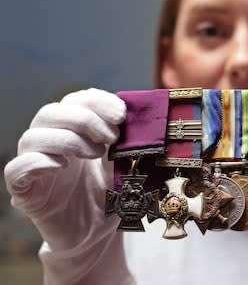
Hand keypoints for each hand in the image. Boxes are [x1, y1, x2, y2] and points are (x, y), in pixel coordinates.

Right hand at [4, 88, 133, 283]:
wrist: (98, 234)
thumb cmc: (109, 196)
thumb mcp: (124, 165)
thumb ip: (127, 143)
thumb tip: (142, 119)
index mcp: (73, 131)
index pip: (74, 101)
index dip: (96, 101)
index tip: (121, 114)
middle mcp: (49, 144)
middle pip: (50, 113)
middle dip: (84, 119)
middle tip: (112, 137)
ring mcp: (35, 167)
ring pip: (32, 137)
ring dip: (68, 139)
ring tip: (96, 154)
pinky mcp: (26, 192)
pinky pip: (16, 169)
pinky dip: (37, 162)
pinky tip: (62, 166)